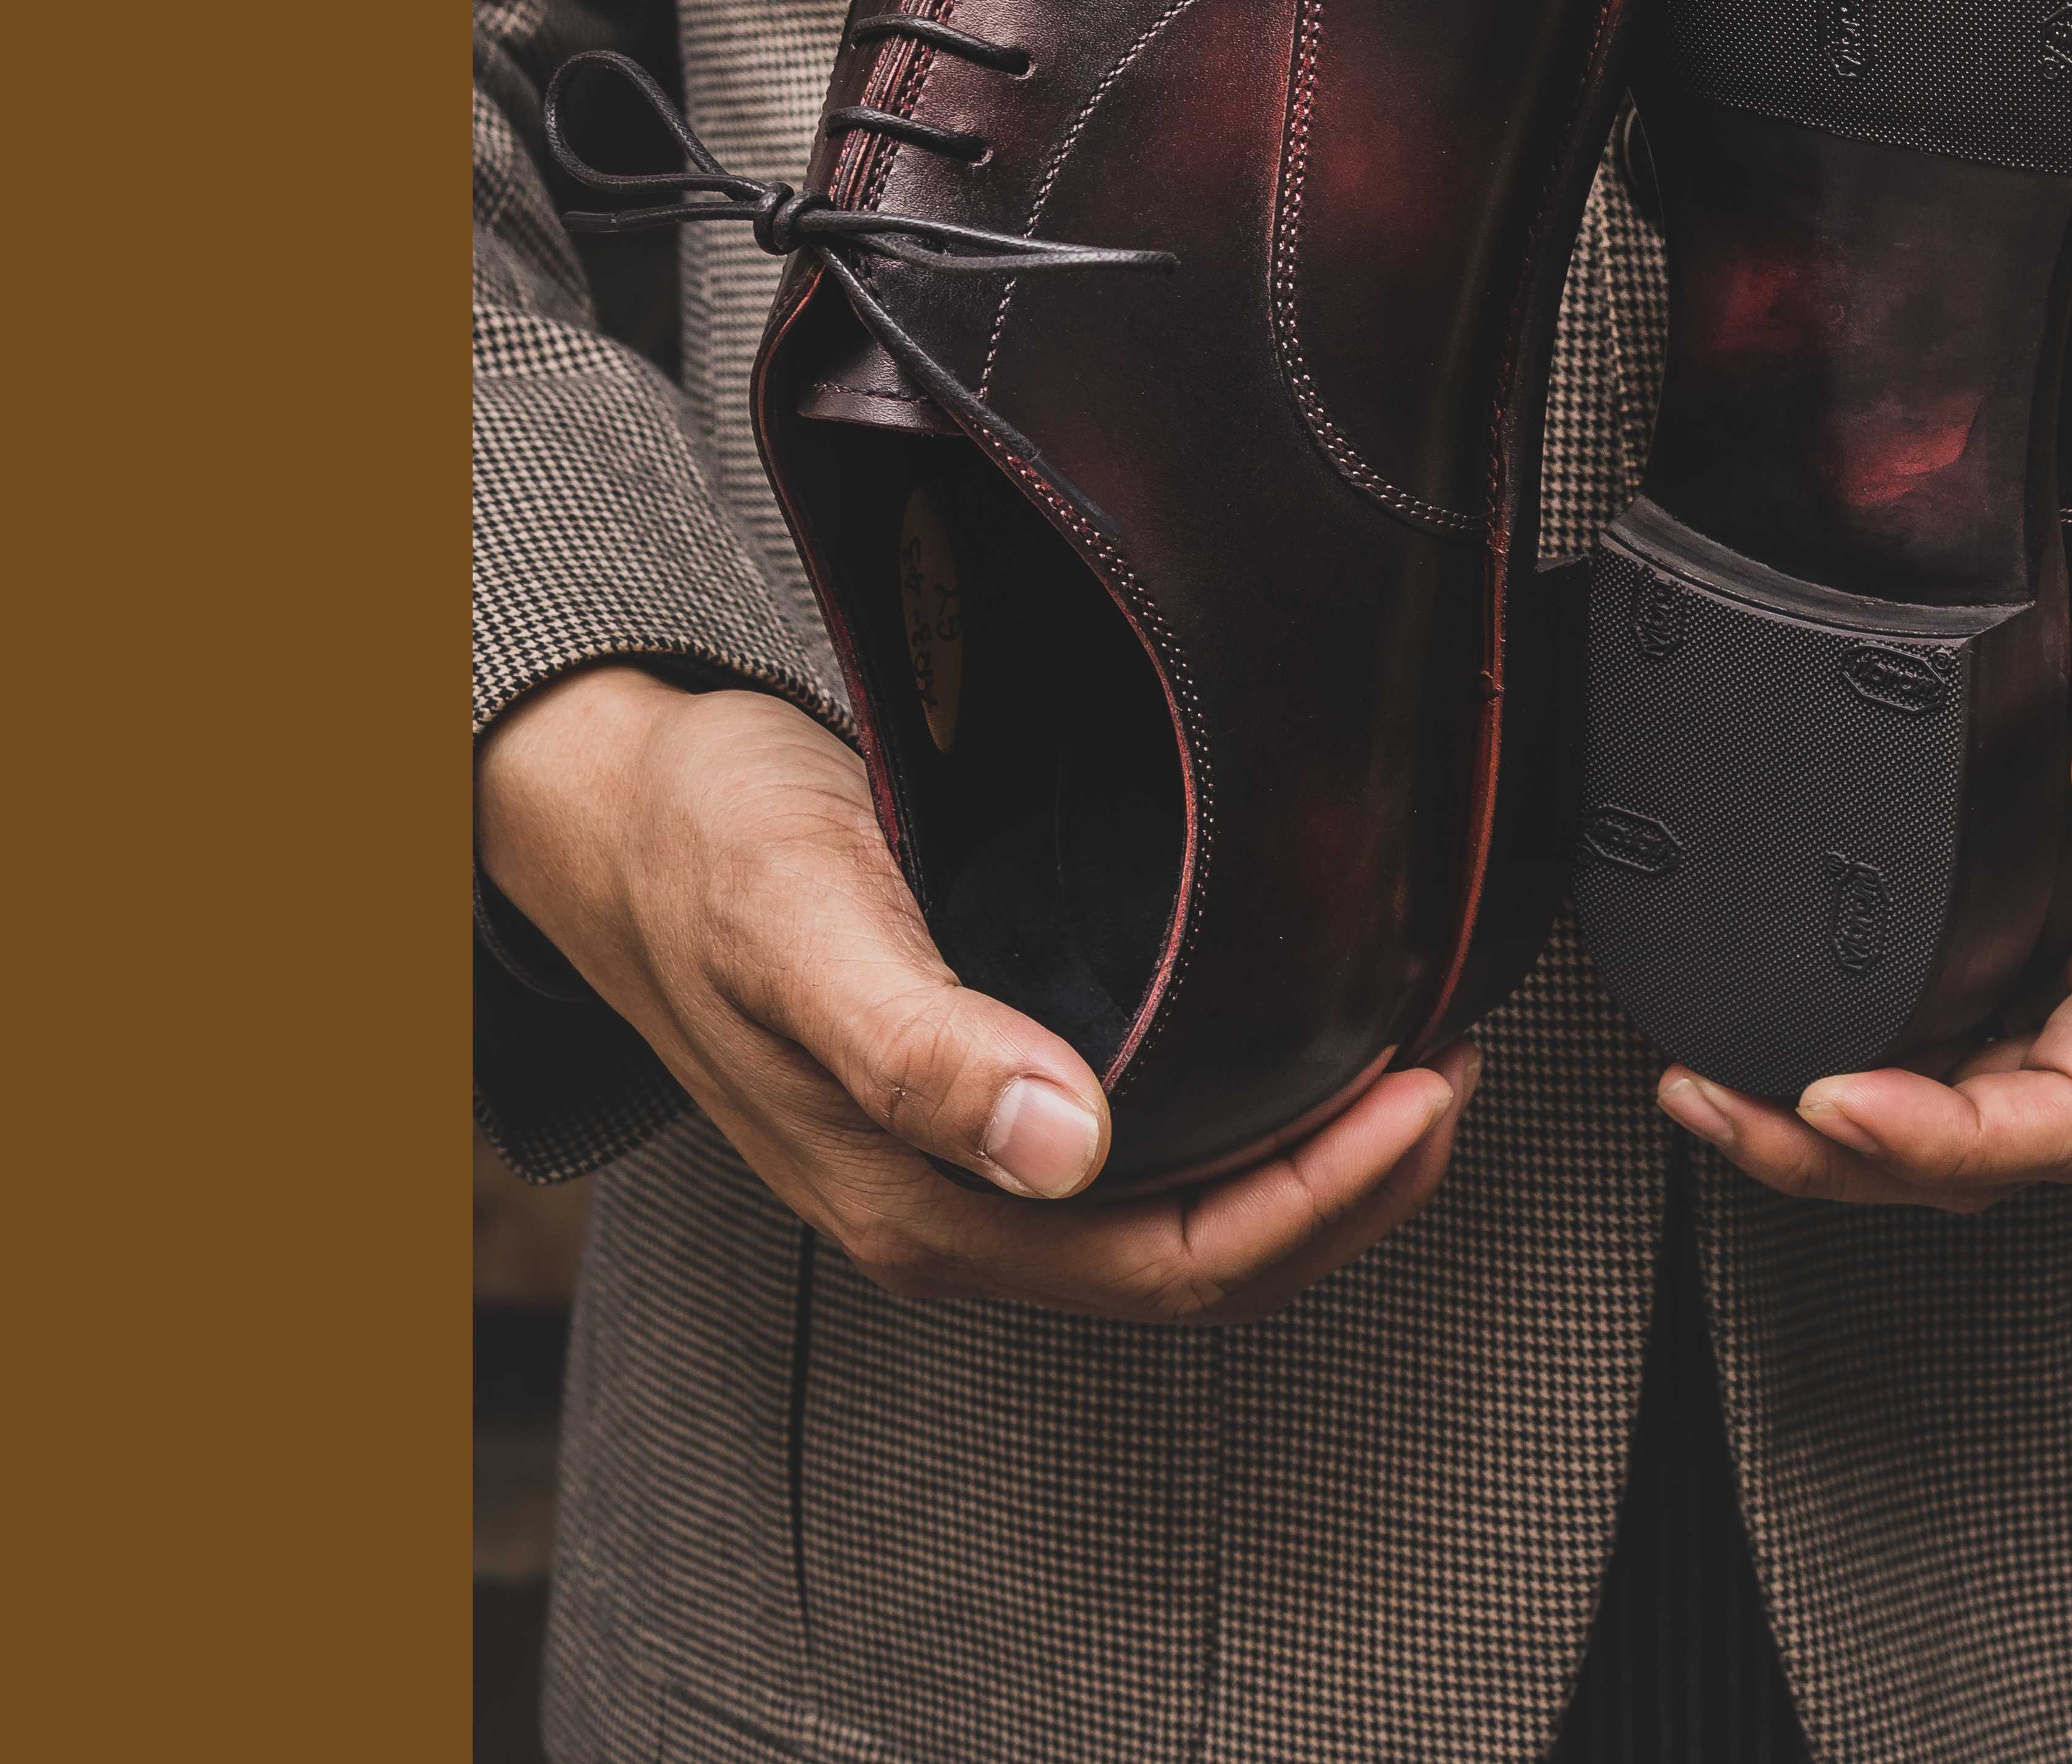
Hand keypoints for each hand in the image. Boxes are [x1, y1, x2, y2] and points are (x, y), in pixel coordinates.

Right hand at [476, 666, 1473, 1320]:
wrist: (617, 807)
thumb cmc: (706, 848)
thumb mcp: (809, 925)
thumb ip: (924, 1048)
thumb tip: (1066, 1147)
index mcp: (919, 1200)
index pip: (1171, 1264)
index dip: (1315, 1203)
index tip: (1421, 1097)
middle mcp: (953, 1204)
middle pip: (1197, 1265)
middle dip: (1348, 1194)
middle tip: (1454, 1077)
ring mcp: (968, 1159)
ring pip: (1180, 1222)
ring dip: (1310, 1167)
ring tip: (1414, 1067)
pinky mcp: (980, 1090)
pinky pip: (1146, 1157)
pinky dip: (1247, 1124)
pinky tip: (1301, 1044)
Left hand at [1657, 465, 2071, 1211]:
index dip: (1958, 1134)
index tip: (1840, 1100)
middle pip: (1993, 1134)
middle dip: (1849, 1151)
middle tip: (1714, 1100)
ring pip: (1953, 1090)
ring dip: (1826, 1120)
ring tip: (1703, 1082)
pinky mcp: (2022, 898)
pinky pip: (1936, 1012)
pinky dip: (1844, 1034)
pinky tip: (1761, 1012)